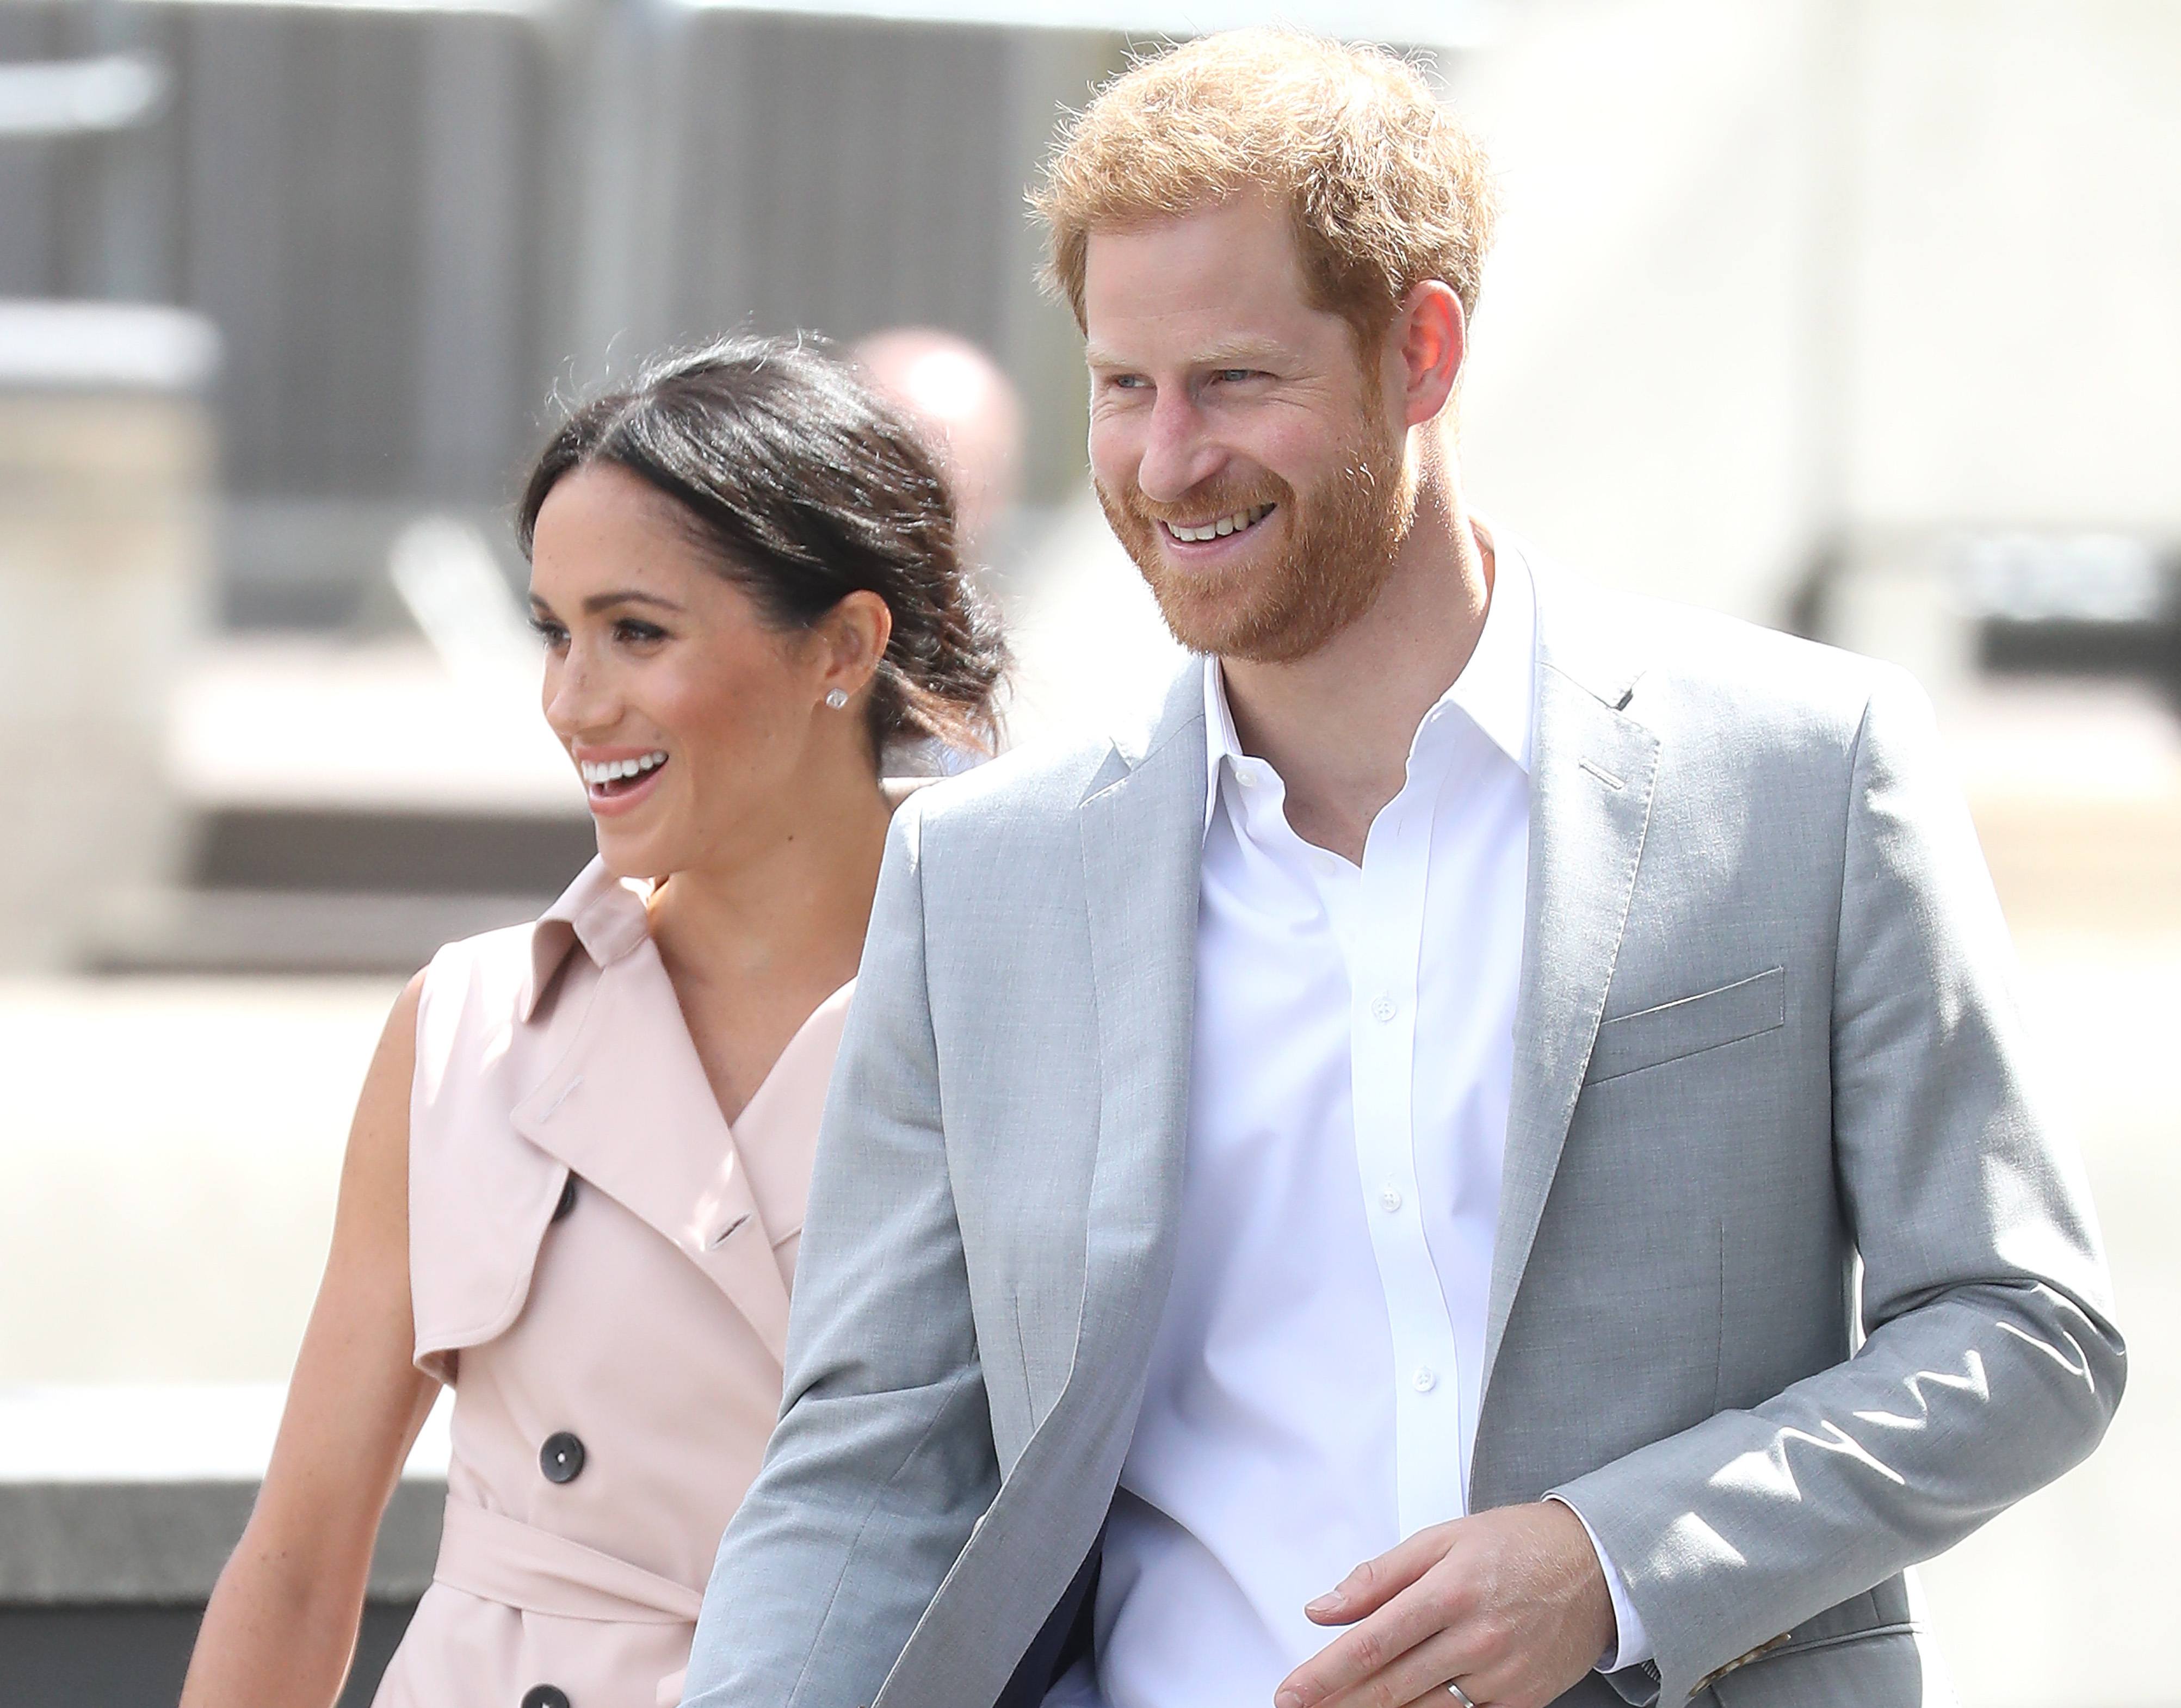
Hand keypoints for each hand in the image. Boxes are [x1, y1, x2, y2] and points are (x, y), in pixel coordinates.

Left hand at [1272, 1501, 1614, 1707]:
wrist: (1596, 1566)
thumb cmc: (1519, 1546)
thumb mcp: (1442, 1540)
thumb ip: (1378, 1576)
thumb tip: (1324, 1607)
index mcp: (1450, 1591)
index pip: (1372, 1642)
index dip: (1325, 1673)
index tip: (1291, 1692)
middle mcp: (1475, 1639)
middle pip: (1389, 1686)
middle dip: (1337, 1702)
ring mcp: (1500, 1677)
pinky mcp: (1521, 1702)